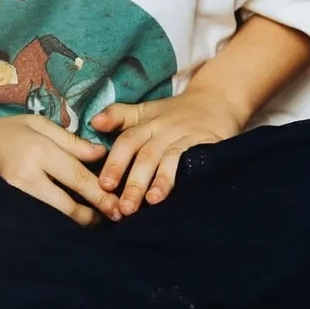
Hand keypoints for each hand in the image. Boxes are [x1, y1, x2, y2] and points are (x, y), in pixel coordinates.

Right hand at [0, 113, 121, 224]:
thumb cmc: (8, 131)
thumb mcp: (38, 124)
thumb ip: (70, 141)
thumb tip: (100, 154)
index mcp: (39, 150)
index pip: (77, 176)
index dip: (100, 194)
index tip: (118, 204)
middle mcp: (28, 176)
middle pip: (68, 206)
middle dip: (93, 216)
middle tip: (112, 219)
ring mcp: (16, 196)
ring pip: (55, 218)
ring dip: (77, 223)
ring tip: (94, 222)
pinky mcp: (9, 207)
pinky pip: (40, 220)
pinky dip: (57, 223)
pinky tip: (69, 224)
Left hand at [91, 92, 245, 213]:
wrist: (216, 100)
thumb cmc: (174, 112)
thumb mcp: (145, 110)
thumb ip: (119, 116)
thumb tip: (93, 123)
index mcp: (146, 123)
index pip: (127, 142)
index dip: (115, 163)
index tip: (104, 185)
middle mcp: (164, 130)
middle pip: (146, 156)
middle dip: (134, 182)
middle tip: (124, 208)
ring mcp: (186, 137)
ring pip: (170, 160)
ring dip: (161, 181)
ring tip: (152, 202)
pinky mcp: (208, 143)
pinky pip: (198, 160)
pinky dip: (191, 175)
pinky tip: (187, 192)